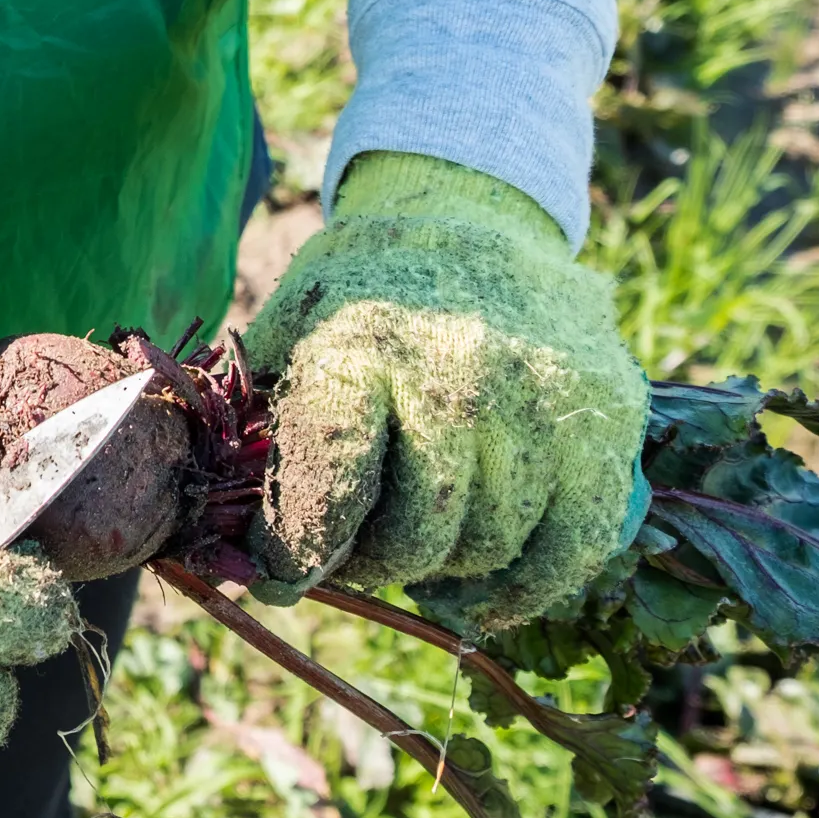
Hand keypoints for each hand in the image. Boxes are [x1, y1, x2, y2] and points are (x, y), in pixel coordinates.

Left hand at [246, 152, 646, 630]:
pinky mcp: (606, 429)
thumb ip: (255, 418)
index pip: (329, 487)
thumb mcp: (291, 323)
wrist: (477, 218)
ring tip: (403, 555)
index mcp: (363, 349)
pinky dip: (518, 592)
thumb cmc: (365, 289)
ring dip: (435, 574)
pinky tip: (471, 598)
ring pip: (485, 547)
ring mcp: (540, 406)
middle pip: (412, 535)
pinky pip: (568, 551)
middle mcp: (457, 378)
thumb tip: (212, 531)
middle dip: (367, 566)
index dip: (296, 550)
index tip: (276, 577)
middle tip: (345, 561)